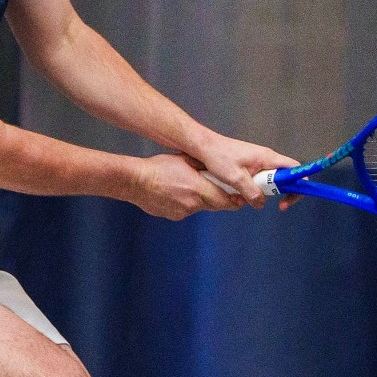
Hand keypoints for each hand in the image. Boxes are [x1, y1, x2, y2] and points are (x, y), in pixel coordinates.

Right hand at [129, 152, 243, 219]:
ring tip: (187, 187)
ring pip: (200, 208)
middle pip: (216, 206)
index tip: (241, 199)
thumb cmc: (157, 168)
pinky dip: (186, 204)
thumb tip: (216, 169)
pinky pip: (186, 211)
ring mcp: (183, 212)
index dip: (235, 201)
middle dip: (220, 200)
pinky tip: (176, 194)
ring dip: (200, 200)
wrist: (135, 181)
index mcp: (198, 188)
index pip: (226, 201)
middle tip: (220, 191)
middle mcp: (193, 203)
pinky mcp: (173, 216)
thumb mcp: (184, 160)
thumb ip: (203, 166)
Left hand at [189, 133, 301, 209]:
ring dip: (258, 193)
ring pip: (267, 182)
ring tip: (240, 197)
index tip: (287, 199)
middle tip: (258, 202)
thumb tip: (261, 204)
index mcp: (268, 158)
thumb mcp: (236, 178)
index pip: (296, 170)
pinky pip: (256, 180)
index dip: (298, 185)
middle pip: (283, 179)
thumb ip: (251, 192)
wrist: (203, 147)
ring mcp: (258, 162)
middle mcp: (267, 159)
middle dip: (273, 193)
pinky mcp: (249, 166)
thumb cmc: (218, 157)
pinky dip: (249, 189)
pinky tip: (236, 192)